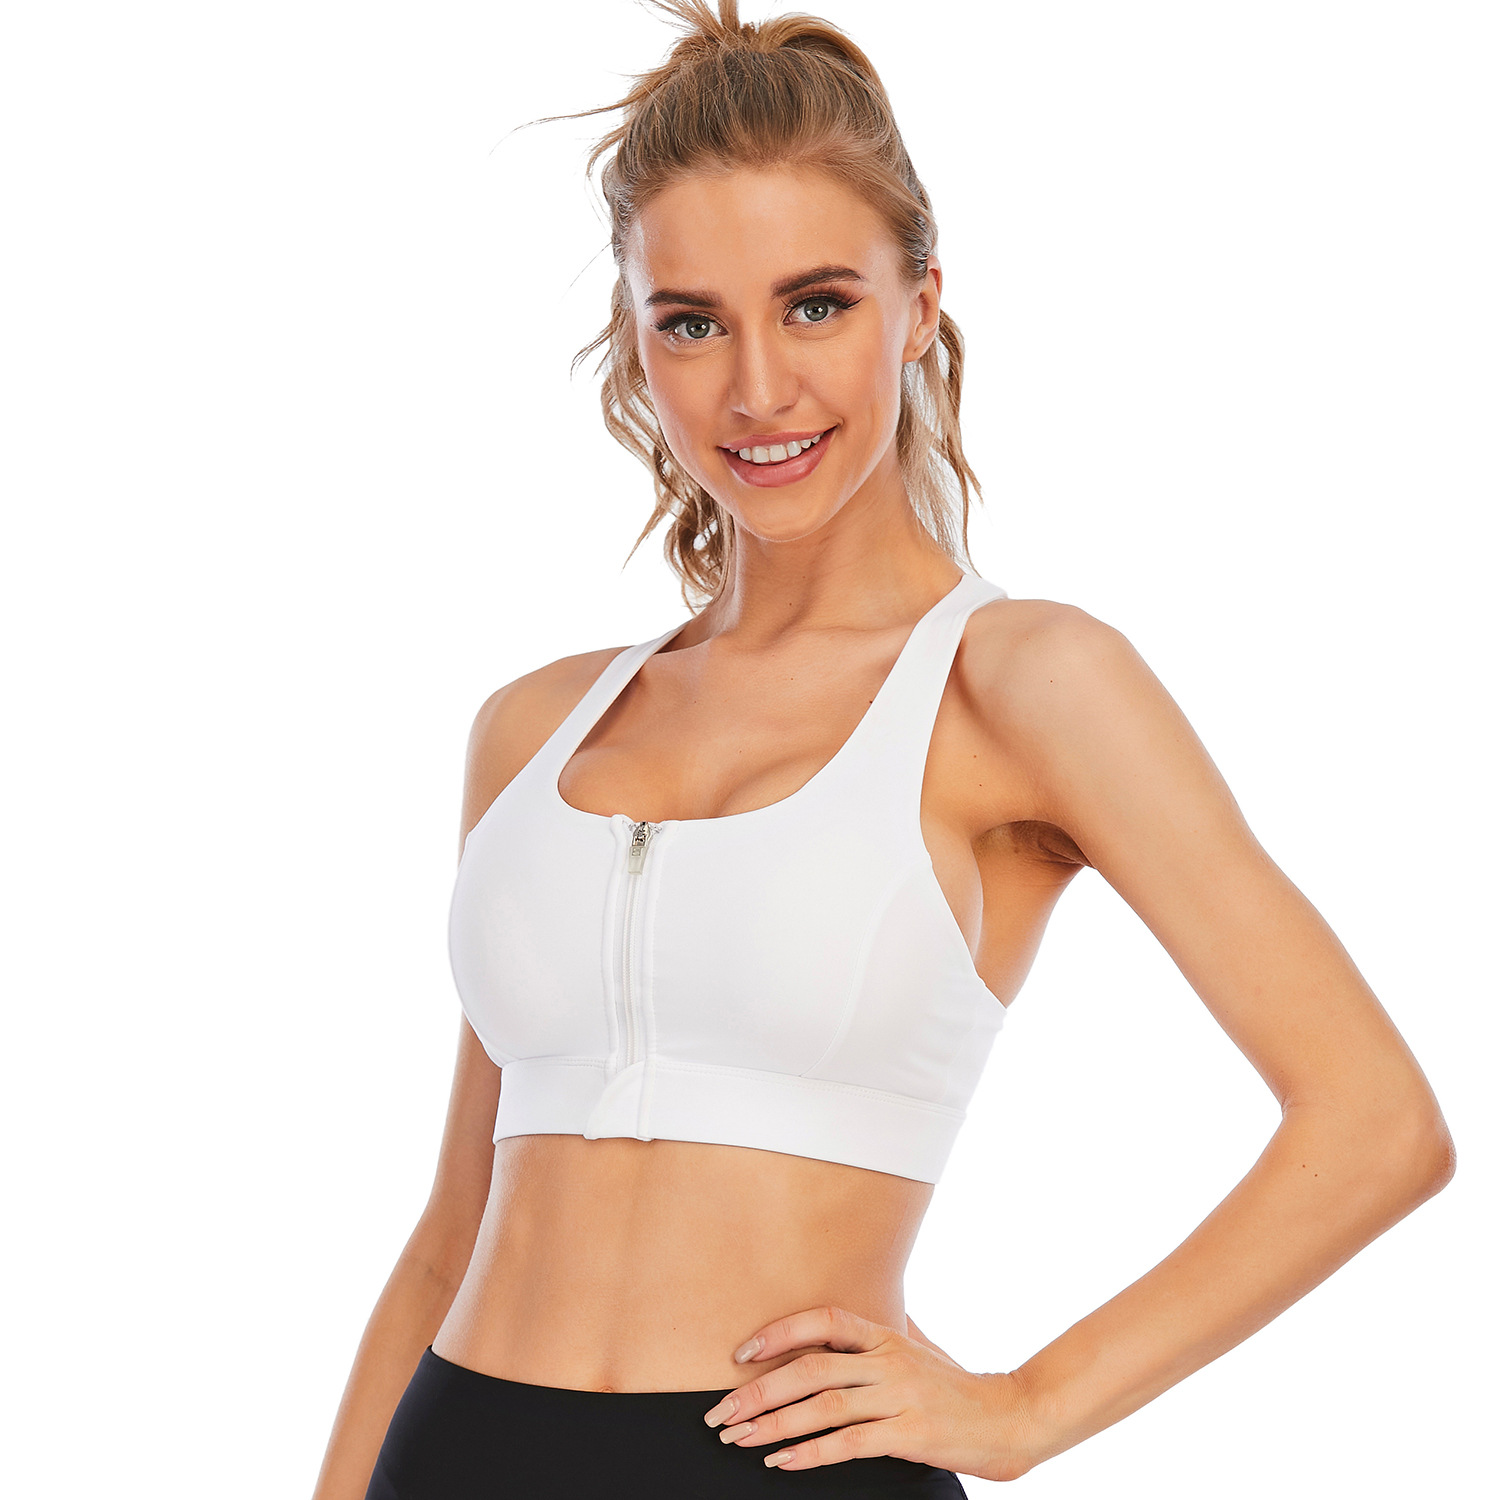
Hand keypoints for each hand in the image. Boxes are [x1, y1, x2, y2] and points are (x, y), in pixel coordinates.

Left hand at [700, 1303, 1038, 1482]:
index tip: (741, 1353)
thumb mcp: (921, 1345)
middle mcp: (888, 1359)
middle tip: (720, 1412)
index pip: (822, 1320)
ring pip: (822, 1406)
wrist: (1010, 1418)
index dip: (779, 1332)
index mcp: (885, 1334)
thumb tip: (855, 1314)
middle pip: (810, 1369)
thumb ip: (886, 1328)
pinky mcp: (909, 1435)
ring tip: (739, 1439)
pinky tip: (782, 1463)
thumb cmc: (958, 1384)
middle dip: (758, 1391)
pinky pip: (849, 1443)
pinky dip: (810, 1453)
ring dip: (773, 1425)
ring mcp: (899, 1396)